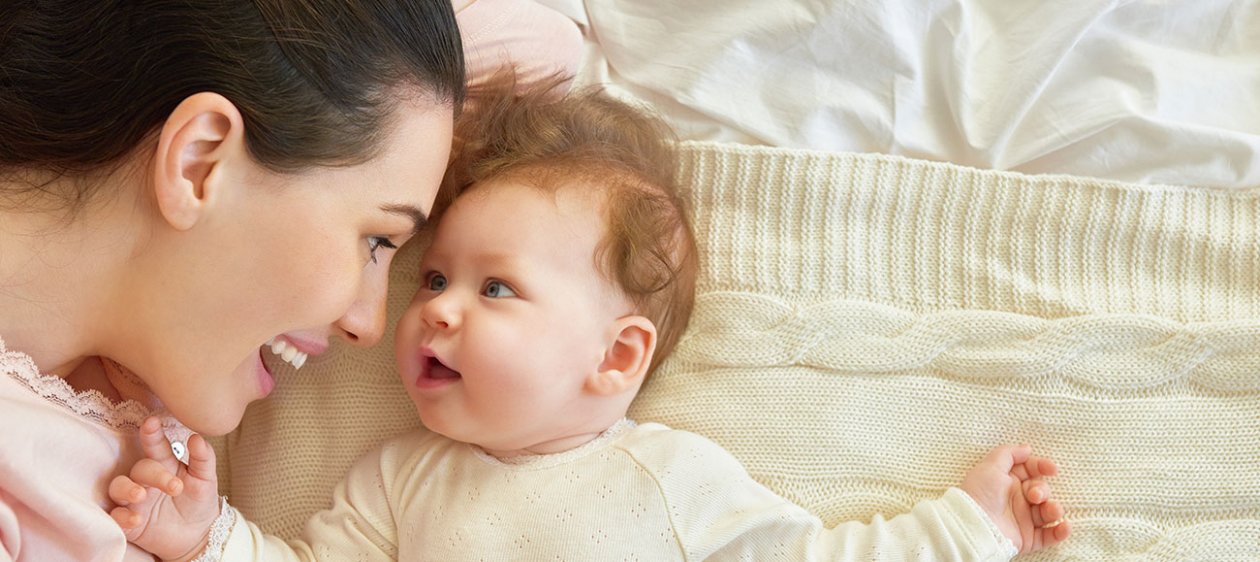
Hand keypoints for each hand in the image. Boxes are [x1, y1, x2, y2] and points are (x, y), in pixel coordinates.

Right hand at [108, 416, 221, 561]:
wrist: (197, 534)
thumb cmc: (199, 500)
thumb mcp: (206, 479)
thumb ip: (203, 458)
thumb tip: (197, 437)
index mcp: (164, 464)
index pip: (155, 446)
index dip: (151, 434)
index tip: (152, 423)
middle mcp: (145, 479)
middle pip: (140, 468)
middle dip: (154, 474)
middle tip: (175, 486)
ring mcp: (133, 499)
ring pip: (118, 487)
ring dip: (127, 490)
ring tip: (141, 495)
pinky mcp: (127, 520)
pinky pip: (115, 516)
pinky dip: (122, 517)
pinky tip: (135, 520)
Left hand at [961, 444, 1070, 552]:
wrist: (974, 524)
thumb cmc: (979, 493)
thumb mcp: (990, 466)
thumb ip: (1009, 453)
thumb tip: (1027, 448)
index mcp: (1008, 481)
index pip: (1030, 470)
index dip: (1042, 467)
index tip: (1051, 468)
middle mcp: (1017, 499)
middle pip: (1041, 490)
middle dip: (1043, 490)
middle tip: (1035, 496)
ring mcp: (1023, 519)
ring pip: (1048, 512)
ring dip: (1054, 509)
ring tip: (1052, 510)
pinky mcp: (1027, 538)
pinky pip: (1049, 536)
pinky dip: (1060, 532)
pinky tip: (1064, 527)